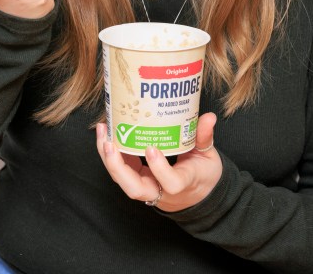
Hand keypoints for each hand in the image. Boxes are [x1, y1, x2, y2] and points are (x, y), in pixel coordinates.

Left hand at [95, 113, 221, 211]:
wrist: (197, 196)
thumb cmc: (203, 175)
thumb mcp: (209, 156)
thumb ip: (204, 137)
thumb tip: (209, 117)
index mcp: (183, 184)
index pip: (170, 183)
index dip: (159, 169)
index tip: (151, 148)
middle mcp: (160, 191)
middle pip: (134, 189)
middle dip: (118, 168)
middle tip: (110, 143)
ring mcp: (146, 187)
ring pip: (122, 181)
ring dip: (108, 158)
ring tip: (103, 130)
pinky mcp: (137, 179)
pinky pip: (120, 172)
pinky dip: (110, 154)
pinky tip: (106, 132)